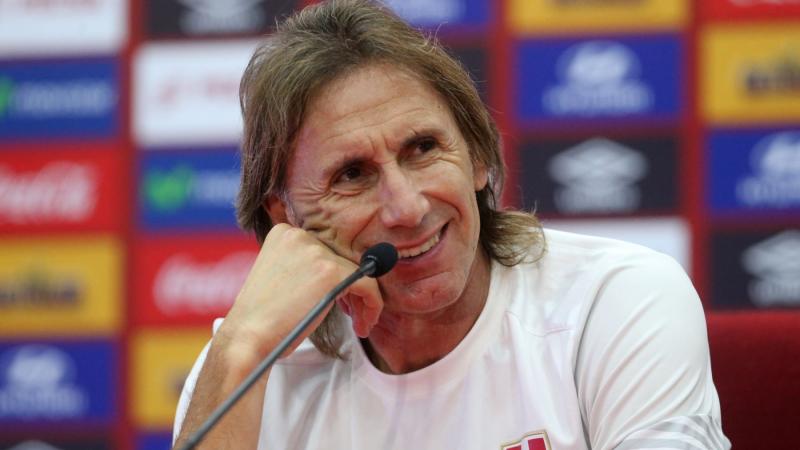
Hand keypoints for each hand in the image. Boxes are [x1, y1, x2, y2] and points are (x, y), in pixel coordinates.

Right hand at [217, 223, 382, 370]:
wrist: (248, 338)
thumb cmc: (262, 319)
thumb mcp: (280, 279)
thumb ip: (305, 268)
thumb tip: (341, 274)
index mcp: (284, 234)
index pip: (325, 252)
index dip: (336, 278)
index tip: (339, 301)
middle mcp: (300, 236)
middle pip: (342, 261)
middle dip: (351, 290)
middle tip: (353, 315)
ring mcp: (315, 252)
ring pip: (357, 273)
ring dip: (363, 301)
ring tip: (360, 323)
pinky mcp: (330, 271)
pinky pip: (367, 284)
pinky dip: (373, 304)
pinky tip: (363, 324)